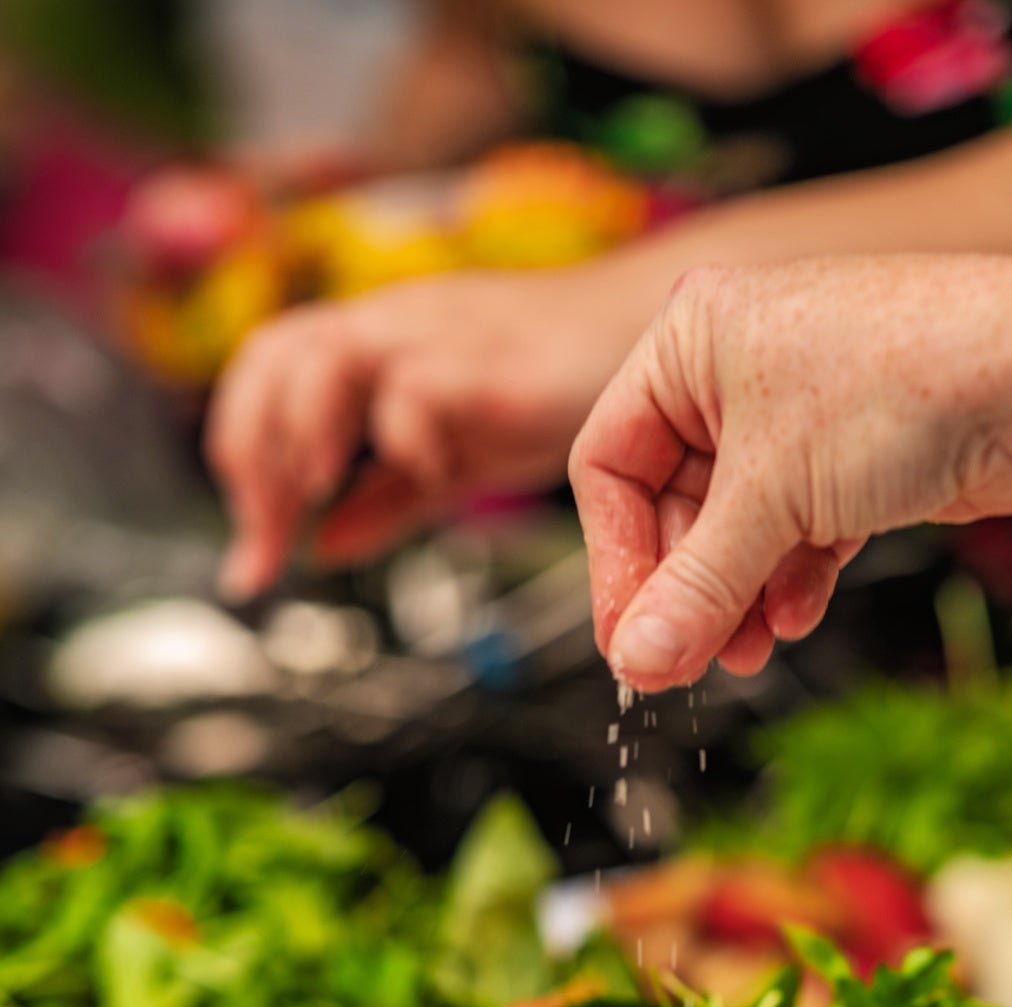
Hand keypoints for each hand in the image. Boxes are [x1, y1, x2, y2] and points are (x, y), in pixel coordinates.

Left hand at [207, 263, 640, 597]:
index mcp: (375, 345)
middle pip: (275, 355)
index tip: (253, 552)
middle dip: (251, 450)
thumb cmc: (553, 388)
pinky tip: (423, 476)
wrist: (644, 338)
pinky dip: (402, 437)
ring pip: (325, 355)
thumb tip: (321, 545)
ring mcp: (439, 334)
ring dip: (302, 432)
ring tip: (312, 495)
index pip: (268, 376)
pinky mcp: (490, 361)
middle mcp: (393, 326)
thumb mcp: (453, 457)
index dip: (243, 459)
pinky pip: (417, 385)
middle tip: (265, 536)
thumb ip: (386, 499)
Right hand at [569, 256, 1011, 690]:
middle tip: (688, 665)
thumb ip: (698, 587)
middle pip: (675, 506)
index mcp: (690, 340)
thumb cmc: (904, 389)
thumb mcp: (775, 498)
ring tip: (748, 656)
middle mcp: (737, 367)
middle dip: (689, 592)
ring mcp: (799, 413)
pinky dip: (792, 580)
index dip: (617, 562)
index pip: (610, 465)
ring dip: (739, 599)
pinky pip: (796, 532)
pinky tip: (797, 619)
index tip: (629, 643)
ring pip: (739, 529)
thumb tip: (637, 664)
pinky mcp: (854, 458)